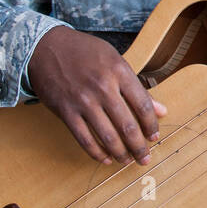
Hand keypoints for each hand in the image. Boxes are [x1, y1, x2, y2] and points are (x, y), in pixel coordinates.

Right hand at [26, 25, 167, 165]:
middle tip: (144, 158)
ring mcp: (83, 101)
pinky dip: (96, 153)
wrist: (45, 47)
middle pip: (127, 125)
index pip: (143, 105)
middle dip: (139, 147)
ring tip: (127, 161)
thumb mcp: (115, 60)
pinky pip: (84, 139)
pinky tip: (105, 159)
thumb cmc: (84, 52)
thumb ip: (137, 87)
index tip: (154, 137)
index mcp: (119, 72)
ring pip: (107, 136)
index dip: (151, 125)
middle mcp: (102, 87)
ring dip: (120, 153)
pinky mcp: (65, 111)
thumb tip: (161, 110)